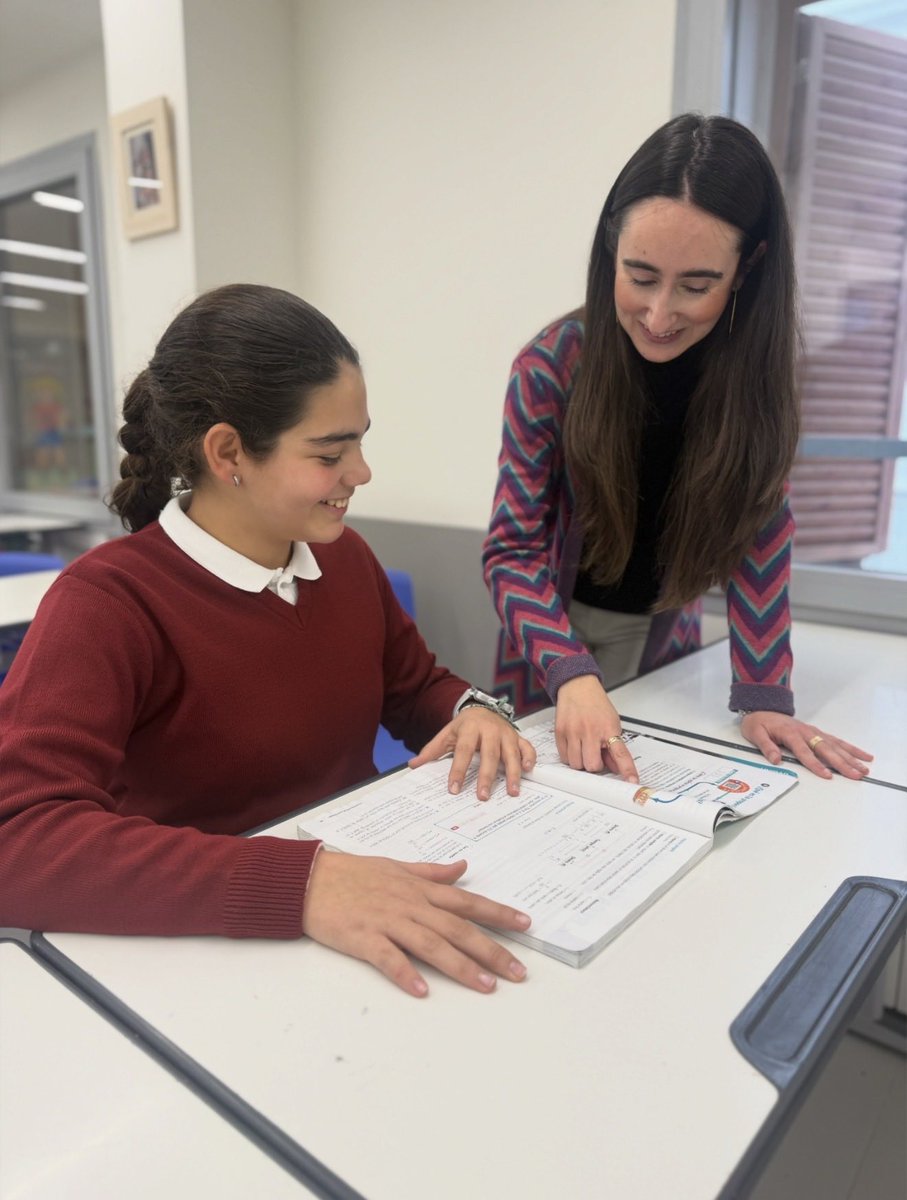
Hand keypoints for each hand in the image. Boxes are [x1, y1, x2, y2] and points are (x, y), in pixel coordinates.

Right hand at [302, 851, 530, 996]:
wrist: (309, 879)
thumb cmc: (352, 873)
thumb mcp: (397, 866)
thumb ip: (431, 872)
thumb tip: (462, 867)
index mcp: (419, 888)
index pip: (467, 901)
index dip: (497, 913)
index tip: (524, 924)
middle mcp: (410, 904)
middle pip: (458, 928)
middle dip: (491, 950)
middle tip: (517, 971)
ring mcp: (387, 920)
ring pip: (431, 944)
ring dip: (460, 965)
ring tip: (485, 985)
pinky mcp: (363, 937)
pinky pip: (388, 958)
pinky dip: (405, 973)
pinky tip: (422, 990)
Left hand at [409, 707, 535, 799]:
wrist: (482, 708)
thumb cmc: (464, 726)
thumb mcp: (447, 734)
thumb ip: (432, 750)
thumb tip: (413, 765)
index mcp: (469, 728)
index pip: (463, 751)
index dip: (458, 770)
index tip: (453, 789)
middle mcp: (490, 730)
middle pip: (489, 754)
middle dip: (486, 776)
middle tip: (483, 796)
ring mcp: (506, 733)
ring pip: (511, 753)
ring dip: (513, 773)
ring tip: (512, 792)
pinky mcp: (518, 737)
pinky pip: (527, 747)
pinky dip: (529, 758)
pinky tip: (528, 771)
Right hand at [554, 676, 638, 781]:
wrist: (577, 686)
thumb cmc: (596, 704)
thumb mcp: (612, 723)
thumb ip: (614, 746)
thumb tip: (616, 768)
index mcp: (608, 728)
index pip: (620, 754)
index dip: (627, 769)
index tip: (631, 781)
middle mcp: (590, 730)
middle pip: (592, 766)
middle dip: (594, 765)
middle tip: (595, 754)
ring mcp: (573, 732)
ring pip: (576, 764)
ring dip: (581, 761)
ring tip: (583, 748)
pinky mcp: (560, 732)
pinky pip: (564, 758)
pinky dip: (570, 756)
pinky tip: (574, 744)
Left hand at [740, 712, 871, 779]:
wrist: (762, 707)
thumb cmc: (759, 722)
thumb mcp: (755, 733)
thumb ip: (766, 747)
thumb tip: (775, 760)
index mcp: (790, 733)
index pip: (805, 752)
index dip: (816, 764)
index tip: (827, 775)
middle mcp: (806, 732)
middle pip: (826, 750)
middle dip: (842, 763)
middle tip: (855, 775)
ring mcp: (814, 731)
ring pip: (836, 746)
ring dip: (851, 757)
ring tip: (864, 768)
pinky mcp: (817, 732)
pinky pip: (837, 741)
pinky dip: (851, 749)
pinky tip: (863, 756)